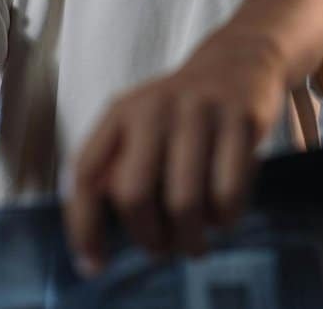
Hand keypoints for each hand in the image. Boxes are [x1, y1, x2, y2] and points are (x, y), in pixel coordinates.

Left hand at [65, 51, 285, 275]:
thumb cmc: (182, 111)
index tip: (92, 263)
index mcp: (120, 112)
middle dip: (147, 237)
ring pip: (183, 202)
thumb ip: (117, 168)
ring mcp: (198, 112)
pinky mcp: (240, 120)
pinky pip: (227, 193)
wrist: (239, 59)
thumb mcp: (140, 124)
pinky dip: (224, 219)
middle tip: (161, 249)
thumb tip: (98, 237)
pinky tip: (223, 217)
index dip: (82, 224)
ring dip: (189, 239)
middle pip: (133, 195)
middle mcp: (153, 108)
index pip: (85, 173)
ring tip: (194, 244)